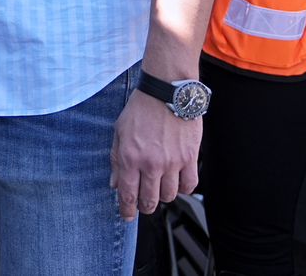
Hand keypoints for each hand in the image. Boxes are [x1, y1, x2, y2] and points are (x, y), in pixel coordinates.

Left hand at [110, 89, 201, 220]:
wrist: (166, 90)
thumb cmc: (141, 108)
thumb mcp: (119, 132)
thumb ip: (116, 160)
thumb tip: (114, 184)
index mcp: (130, 157)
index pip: (128, 194)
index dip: (127, 210)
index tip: (127, 215)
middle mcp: (151, 163)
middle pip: (150, 200)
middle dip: (145, 206)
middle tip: (145, 204)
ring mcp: (172, 162)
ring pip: (170, 196)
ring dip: (164, 196)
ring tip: (160, 187)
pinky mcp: (190, 157)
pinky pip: (190, 185)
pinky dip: (184, 188)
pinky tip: (178, 181)